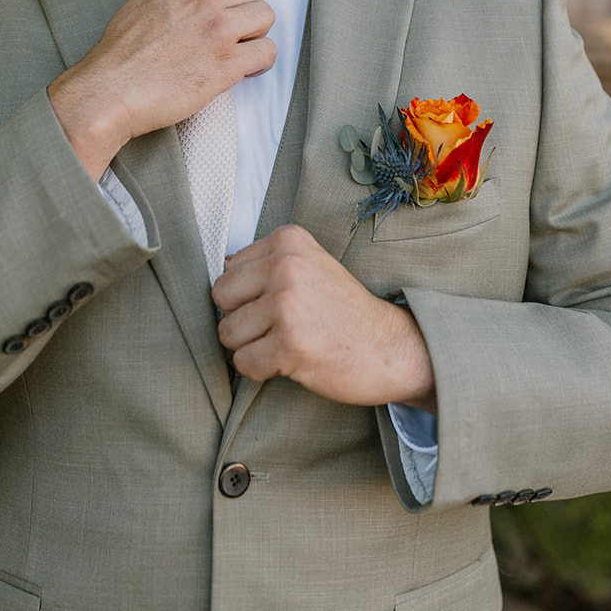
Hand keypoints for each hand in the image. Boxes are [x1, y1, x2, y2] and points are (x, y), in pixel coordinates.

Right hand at [47, 0, 274, 180]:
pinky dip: (260, 62)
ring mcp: (217, 30)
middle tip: (236, 34)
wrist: (110, 91)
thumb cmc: (119, 56)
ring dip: (256, 35)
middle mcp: (203, 0)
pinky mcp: (227, 64)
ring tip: (241, 51)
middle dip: (247, 13)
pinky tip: (246, 70)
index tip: (228, 7)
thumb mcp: (141, 4)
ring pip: (265, 17)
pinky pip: (266, 52)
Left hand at [212, 225, 435, 410]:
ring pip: (228, 333)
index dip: (248, 295)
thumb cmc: (346, 313)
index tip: (282, 303)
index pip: (229, 270)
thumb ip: (266, 264)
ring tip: (289, 342)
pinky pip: (243, 363)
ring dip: (252, 347)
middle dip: (242, 320)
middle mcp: (286, 266)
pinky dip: (261, 370)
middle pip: (221, 299)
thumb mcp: (310, 266)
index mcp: (289, 241)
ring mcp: (287, 304)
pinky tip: (292, 360)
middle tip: (280, 327)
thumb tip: (219, 270)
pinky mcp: (289, 344)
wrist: (391, 349)